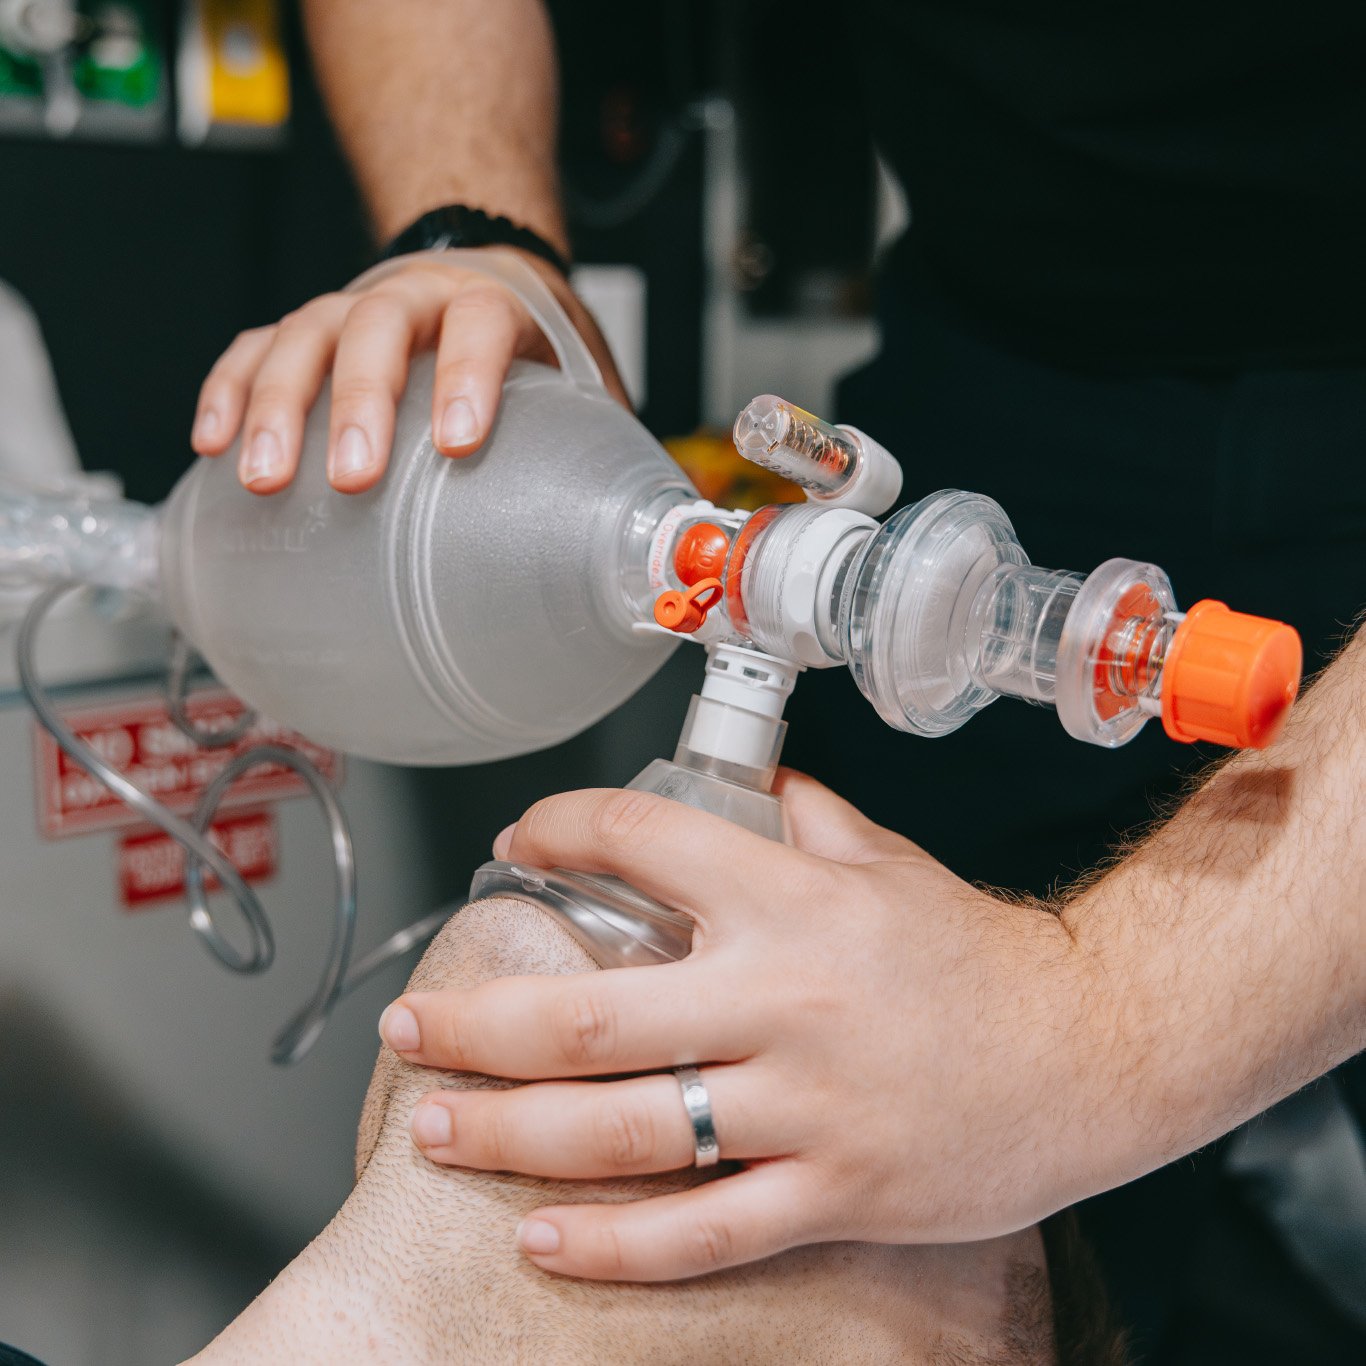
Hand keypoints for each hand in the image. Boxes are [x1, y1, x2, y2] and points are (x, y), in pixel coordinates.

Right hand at [190, 250, 625, 494]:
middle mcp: (416, 296)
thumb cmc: (536, 348)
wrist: (488, 276)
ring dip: (276, 404)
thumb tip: (650, 540)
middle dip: (357, 400)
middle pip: (373, 326)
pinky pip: (255, 347)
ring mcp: (352, 307)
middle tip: (351, 476)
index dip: (467, 376)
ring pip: (302, 334)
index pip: (481, 324)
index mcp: (493, 304)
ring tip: (263, 479)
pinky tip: (210, 445)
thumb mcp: (583, 385)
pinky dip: (228, 389)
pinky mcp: (307, 330)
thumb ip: (605, 449)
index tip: (458, 442)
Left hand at [378, 770, 1109, 1281]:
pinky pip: (703, 1232)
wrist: (1092, 1047)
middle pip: (591, 1019)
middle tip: (406, 1021)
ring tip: (431, 1121)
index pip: (643, 841)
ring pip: (627, 1133)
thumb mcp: (886, 862)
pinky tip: (538, 1235)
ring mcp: (807, 1108)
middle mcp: (785, 999)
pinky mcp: (836, 1193)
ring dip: (510, 1131)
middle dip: (478, 1022)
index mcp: (793, 901)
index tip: (517, 843)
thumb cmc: (981, 950)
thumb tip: (751, 783)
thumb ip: (807, 819)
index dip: (560, 830)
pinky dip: (612, 1242)